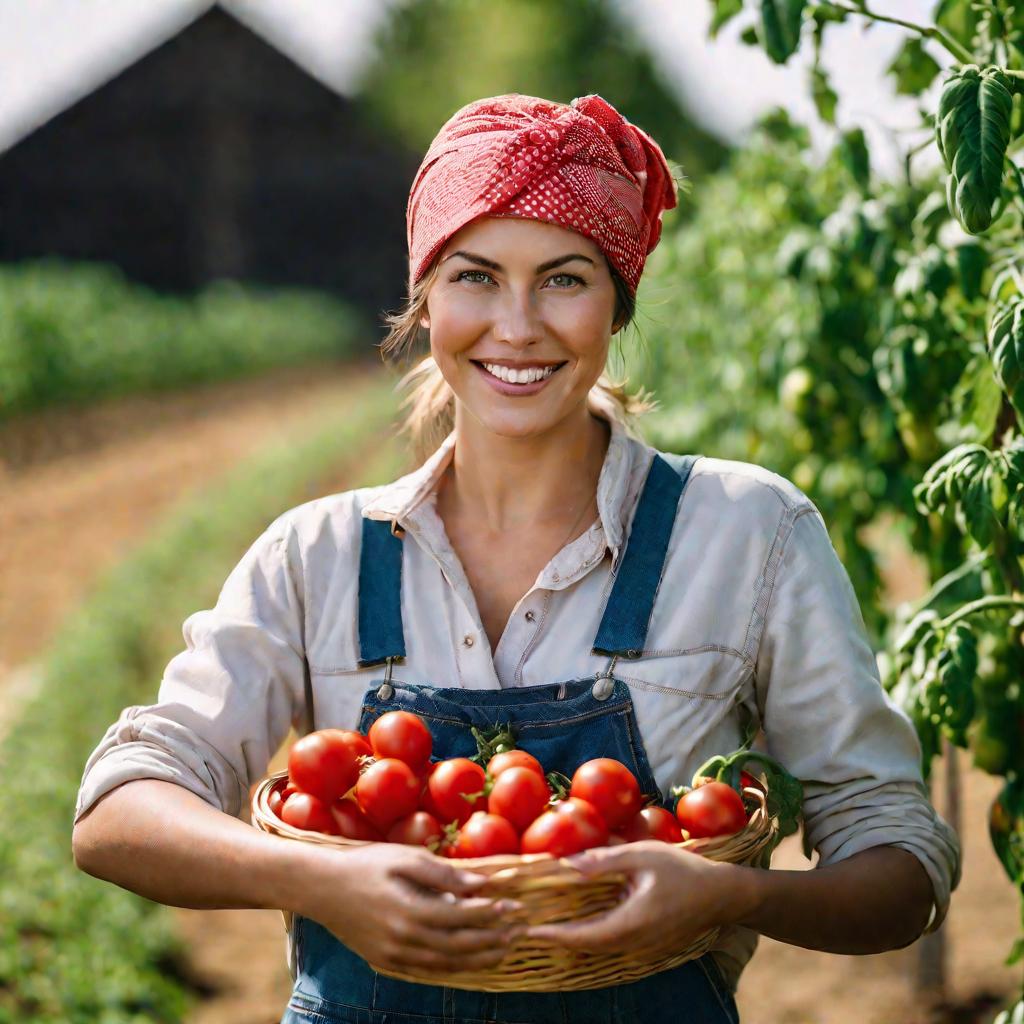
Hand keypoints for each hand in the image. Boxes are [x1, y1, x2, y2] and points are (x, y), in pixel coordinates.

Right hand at [296, 842, 523, 973]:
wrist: (322, 887)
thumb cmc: (366, 864)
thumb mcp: (405, 858)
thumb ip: (444, 873)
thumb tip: (481, 883)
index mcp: (410, 911)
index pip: (463, 917)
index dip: (492, 913)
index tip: (515, 906)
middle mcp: (404, 940)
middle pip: (460, 947)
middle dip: (493, 939)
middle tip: (519, 930)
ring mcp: (395, 955)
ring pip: (447, 965)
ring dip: (480, 958)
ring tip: (504, 948)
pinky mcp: (388, 962)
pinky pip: (429, 971)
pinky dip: (455, 967)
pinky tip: (471, 959)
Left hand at [525, 842, 749, 960]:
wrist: (722, 894)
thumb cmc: (684, 870)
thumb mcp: (644, 855)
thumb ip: (607, 859)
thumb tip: (570, 863)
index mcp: (633, 922)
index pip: (586, 936)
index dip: (557, 935)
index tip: (532, 932)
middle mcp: (636, 941)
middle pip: (590, 947)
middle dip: (561, 939)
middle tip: (534, 929)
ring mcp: (644, 946)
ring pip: (602, 948)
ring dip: (576, 939)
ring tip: (550, 925)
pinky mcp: (650, 943)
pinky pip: (615, 944)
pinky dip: (594, 935)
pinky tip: (583, 921)